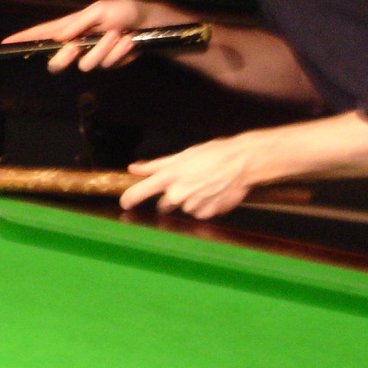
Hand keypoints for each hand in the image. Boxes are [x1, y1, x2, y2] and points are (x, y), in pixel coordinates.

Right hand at [5, 0, 162, 72]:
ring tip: (117, 34)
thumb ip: (79, 24)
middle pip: (56, 61)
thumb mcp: (101, 9)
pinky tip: (128, 41)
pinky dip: (118, 53)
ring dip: (103, 49)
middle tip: (75, 47)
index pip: (43, 33)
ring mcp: (93, 55)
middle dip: (64, 57)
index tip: (6, 44)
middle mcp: (79, 42)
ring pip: (86, 65)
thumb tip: (59, 37)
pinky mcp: (109, 63)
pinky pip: (107, 65)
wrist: (151, 24)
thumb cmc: (125, 10)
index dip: (24, 40)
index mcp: (72, 26)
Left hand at [118, 134, 265, 217]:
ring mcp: (192, 206)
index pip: (139, 192)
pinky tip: (212, 193)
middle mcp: (177, 194)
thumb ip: (155, 165)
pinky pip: (199, 213)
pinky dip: (203, 206)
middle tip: (186, 183)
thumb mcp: (182, 155)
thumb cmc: (212, 154)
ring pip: (183, 208)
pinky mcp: (207, 213)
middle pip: (163, 204)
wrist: (241, 163)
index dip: (129, 199)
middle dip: (170, 197)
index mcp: (168, 177)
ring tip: (204, 185)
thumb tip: (134, 168)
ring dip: (189, 200)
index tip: (125, 203)